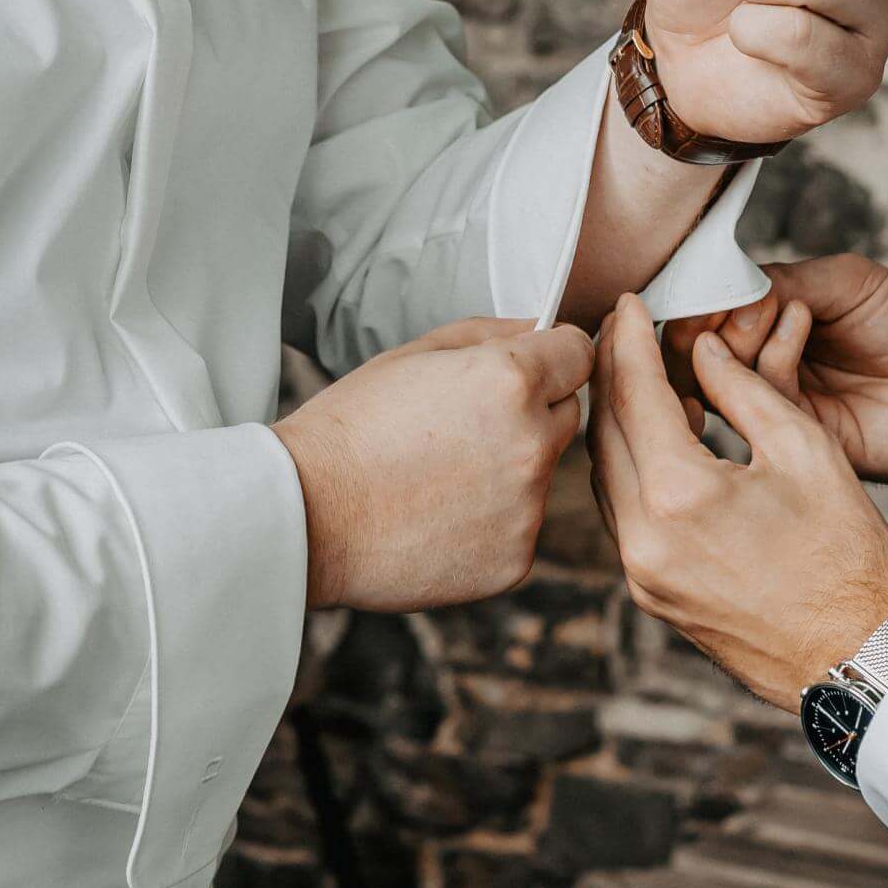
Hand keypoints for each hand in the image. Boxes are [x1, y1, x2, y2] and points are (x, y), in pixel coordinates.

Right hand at [277, 318, 593, 612]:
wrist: (308, 516)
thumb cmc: (352, 426)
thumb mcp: (415, 353)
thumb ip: (491, 332)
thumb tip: (542, 328)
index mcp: (513, 380)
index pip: (579, 353)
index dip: (554, 357)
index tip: (531, 368)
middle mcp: (533, 443)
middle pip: (566, 414)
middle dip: (532, 414)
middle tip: (463, 428)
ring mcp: (530, 508)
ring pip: (542, 475)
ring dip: (509, 471)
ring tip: (438, 478)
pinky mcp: (518, 560)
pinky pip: (521, 528)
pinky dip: (491, 523)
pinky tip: (437, 518)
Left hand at [589, 296, 887, 707]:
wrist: (861, 655)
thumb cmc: (849, 554)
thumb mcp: (805, 449)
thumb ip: (743, 390)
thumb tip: (705, 349)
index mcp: (680, 496)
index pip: (635, 394)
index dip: (631, 339)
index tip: (629, 303)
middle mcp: (643, 540)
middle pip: (605, 433)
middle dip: (613, 373)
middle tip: (625, 330)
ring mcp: (641, 575)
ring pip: (606, 476)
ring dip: (618, 424)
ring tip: (641, 379)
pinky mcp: (651, 597)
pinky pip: (622, 517)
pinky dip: (632, 471)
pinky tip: (659, 444)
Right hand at [666, 255, 887, 485]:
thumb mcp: (847, 281)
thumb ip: (781, 282)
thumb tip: (720, 295)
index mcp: (772, 327)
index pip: (706, 318)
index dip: (696, 305)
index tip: (702, 290)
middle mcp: (770, 367)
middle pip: (699, 357)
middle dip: (702, 329)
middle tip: (730, 309)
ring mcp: (786, 407)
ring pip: (721, 384)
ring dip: (734, 343)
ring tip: (769, 312)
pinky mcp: (806, 441)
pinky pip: (765, 408)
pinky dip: (771, 360)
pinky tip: (798, 323)